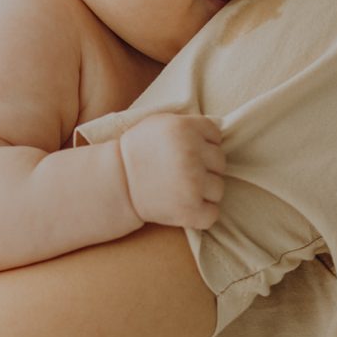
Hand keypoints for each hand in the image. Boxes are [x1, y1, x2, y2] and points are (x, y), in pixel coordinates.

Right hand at [118, 113, 225, 229]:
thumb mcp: (162, 122)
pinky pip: (212, 214)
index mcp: (186, 128)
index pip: (216, 136)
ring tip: (182, 189)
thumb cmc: (139, 149)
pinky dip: (202, 214)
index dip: (204, 144)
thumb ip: (191, 122)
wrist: (115, 182)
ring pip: (218, 188)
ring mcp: (192, 183)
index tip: (187, 151)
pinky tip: (186, 207)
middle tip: (182, 172)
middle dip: (205, 167)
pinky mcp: (189, 209)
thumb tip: (221, 128)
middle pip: (220, 162)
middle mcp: (192, 153)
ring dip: (204, 192)